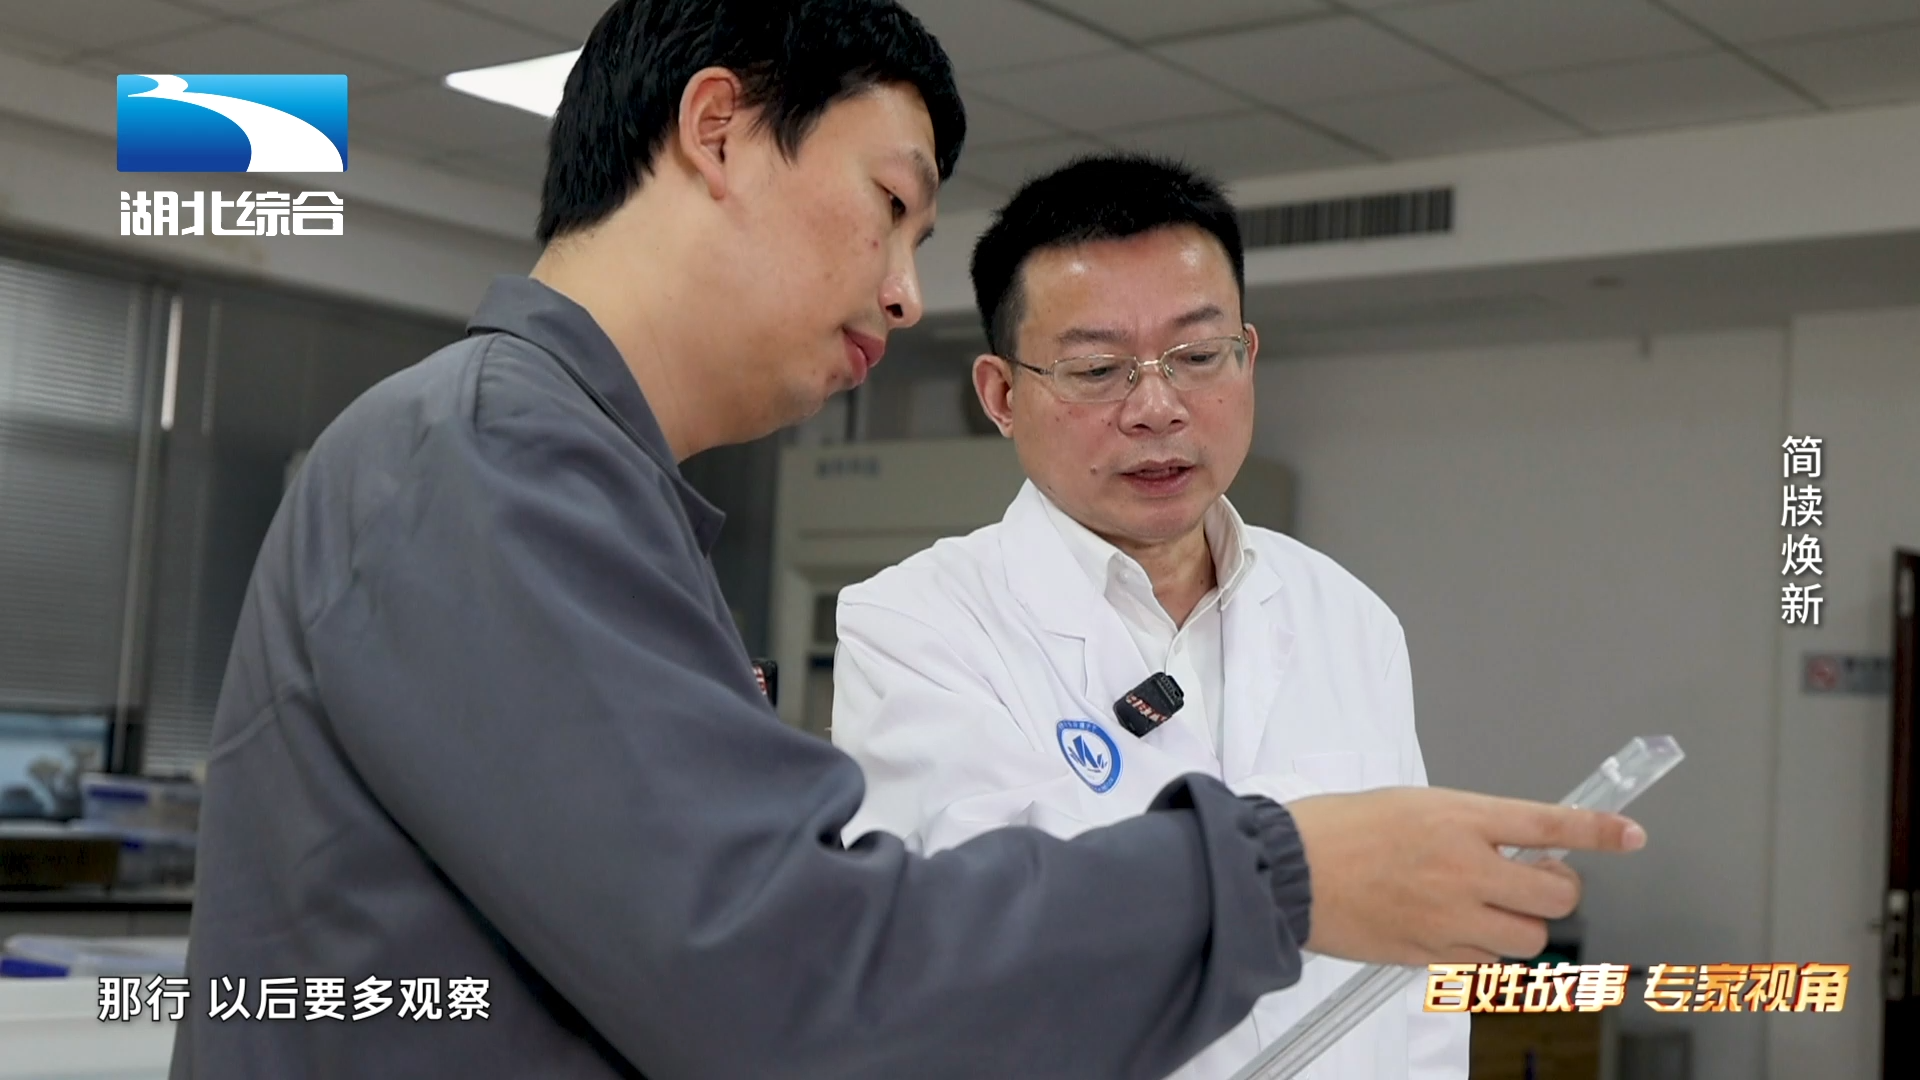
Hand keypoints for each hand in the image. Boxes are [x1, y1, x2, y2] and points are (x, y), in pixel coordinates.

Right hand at [1286, 787, 1645, 964]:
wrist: (1286, 871)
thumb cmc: (1337, 829)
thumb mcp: (1411, 804)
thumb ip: (1468, 824)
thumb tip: (1514, 845)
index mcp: (1457, 817)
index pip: (1548, 822)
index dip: (1598, 830)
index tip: (1629, 834)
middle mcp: (1463, 868)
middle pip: (1554, 895)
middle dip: (1554, 889)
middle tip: (1535, 879)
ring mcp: (1449, 916)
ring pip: (1526, 938)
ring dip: (1519, 925)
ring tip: (1488, 909)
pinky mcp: (1429, 953)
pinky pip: (1484, 964)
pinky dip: (1482, 951)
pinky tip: (1456, 930)